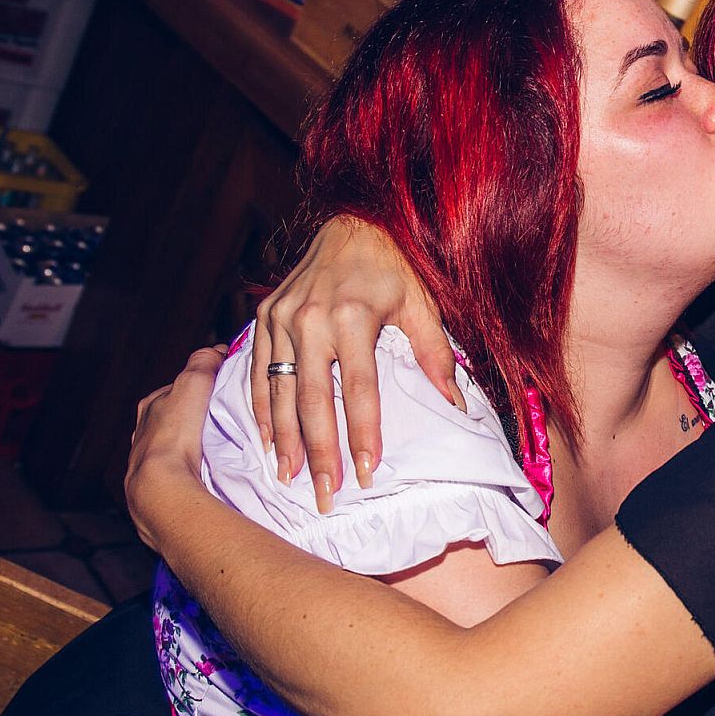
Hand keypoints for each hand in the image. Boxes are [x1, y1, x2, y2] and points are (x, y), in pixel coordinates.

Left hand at [125, 345, 225, 549]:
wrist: (163, 486)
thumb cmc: (176, 433)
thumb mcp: (193, 383)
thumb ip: (203, 362)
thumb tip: (215, 351)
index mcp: (150, 406)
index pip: (179, 389)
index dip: (202, 387)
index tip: (223, 391)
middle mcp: (144, 432)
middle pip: (178, 418)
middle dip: (199, 419)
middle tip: (227, 422)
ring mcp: (149, 461)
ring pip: (179, 446)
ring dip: (197, 446)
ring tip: (222, 449)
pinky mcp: (158, 486)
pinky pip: (181, 470)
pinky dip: (194, 467)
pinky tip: (210, 471)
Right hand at [251, 216, 457, 506]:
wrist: (353, 221)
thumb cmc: (393, 266)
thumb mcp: (421, 303)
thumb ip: (436, 354)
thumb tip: (457, 405)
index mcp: (352, 317)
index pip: (359, 390)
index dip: (363, 435)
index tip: (368, 474)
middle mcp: (311, 319)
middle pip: (314, 400)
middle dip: (319, 452)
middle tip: (325, 494)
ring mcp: (282, 317)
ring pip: (279, 391)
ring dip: (284, 439)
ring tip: (289, 478)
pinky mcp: (265, 315)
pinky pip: (257, 370)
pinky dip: (260, 408)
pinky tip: (266, 440)